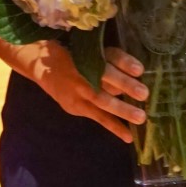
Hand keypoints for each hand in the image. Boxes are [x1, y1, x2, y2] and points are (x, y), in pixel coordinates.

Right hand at [14, 39, 147, 142]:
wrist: (42, 65)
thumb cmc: (76, 55)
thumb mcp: (91, 49)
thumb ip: (112, 59)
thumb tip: (138, 73)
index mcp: (89, 53)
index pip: (110, 57)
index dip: (124, 63)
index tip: (140, 70)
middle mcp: (82, 70)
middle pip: (104, 77)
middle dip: (124, 86)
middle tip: (143, 94)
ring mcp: (77, 90)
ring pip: (101, 100)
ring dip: (121, 109)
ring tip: (140, 117)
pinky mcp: (74, 106)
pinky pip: (97, 117)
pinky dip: (113, 126)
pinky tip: (128, 136)